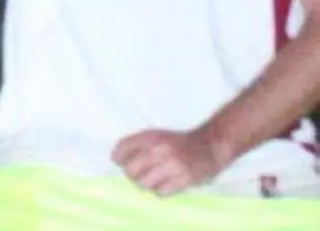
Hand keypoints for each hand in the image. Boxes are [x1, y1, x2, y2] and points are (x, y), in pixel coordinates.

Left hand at [112, 128, 226, 195]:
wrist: (210, 146)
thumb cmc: (179, 143)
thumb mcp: (157, 136)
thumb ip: (138, 145)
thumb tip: (117, 161)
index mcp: (150, 137)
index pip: (121, 148)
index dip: (119, 159)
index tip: (123, 163)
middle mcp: (159, 150)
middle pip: (130, 171)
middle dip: (133, 175)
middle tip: (141, 175)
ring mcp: (172, 165)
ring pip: (144, 184)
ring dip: (148, 184)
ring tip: (156, 180)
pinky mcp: (184, 179)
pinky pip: (160, 192)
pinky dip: (161, 191)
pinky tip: (167, 184)